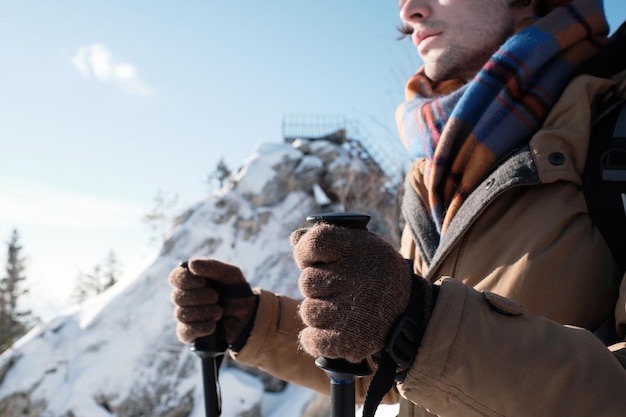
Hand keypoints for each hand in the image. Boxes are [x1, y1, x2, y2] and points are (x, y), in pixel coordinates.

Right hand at [169, 258, 256, 345]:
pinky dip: (201, 327)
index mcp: (192, 280)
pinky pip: (184, 332)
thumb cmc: (236, 292)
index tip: (203, 282)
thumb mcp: (231, 274)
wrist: (248, 317)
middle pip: (177, 297)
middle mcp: (185, 297)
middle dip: (199, 297)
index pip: (175, 278)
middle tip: (216, 297)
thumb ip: (213, 267)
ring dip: (203, 312)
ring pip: (181, 314)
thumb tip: (191, 264)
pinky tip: (213, 325)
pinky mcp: (189, 334)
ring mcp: (186, 316)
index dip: (185, 280)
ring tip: (219, 312)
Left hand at [291, 224, 421, 363]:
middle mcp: (358, 279)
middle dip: (316, 286)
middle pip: (306, 281)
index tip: (313, 260)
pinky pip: (311, 340)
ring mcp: (353, 312)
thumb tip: (296, 238)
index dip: (306, 252)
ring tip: (341, 310)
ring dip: (319, 312)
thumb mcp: (361, 246)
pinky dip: (315, 339)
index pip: (315, 242)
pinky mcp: (350, 342)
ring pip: (308, 311)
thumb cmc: (377, 275)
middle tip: (338, 288)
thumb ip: (328, 238)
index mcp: (360, 249)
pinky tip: (330, 332)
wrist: (411, 313)